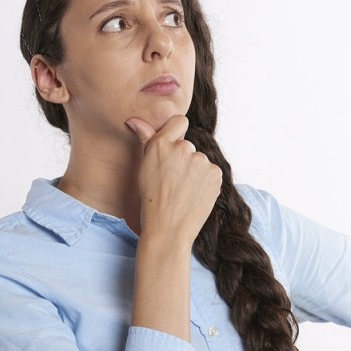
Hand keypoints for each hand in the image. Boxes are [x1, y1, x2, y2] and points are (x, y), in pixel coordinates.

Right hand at [126, 115, 221, 243]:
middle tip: (173, 182)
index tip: (173, 150)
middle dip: (183, 159)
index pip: (179, 122)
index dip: (177, 134)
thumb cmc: (151, 200)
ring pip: (200, 160)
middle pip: (188, 145)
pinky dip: (205, 182)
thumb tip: (135, 120)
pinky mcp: (215, 173)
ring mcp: (201, 161)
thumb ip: (145, 139)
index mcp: (162, 144)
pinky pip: (211, 172)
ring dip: (195, 172)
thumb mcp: (144, 167)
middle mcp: (183, 148)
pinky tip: (194, 195)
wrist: (168, 229)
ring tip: (183, 191)